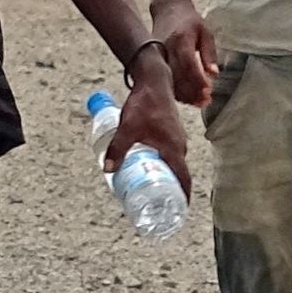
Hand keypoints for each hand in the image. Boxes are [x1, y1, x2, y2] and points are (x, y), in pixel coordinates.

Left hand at [108, 63, 192, 197]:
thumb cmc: (143, 104)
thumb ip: (118, 149)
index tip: (179, 210)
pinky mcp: (172, 132)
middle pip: (179, 174)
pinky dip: (165, 164)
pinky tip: (151, 167)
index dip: (183, 196)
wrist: (154, 82)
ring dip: (167, 177)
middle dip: (171, 191)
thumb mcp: (127, 128)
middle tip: (158, 205)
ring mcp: (178, 138)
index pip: (183, 178)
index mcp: (174, 148)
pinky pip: (172, 154)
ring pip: (175, 163)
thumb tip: (108, 170)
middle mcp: (180, 145)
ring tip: (153, 190)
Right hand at [152, 0, 219, 108]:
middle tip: (206, 101)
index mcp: (181, 40)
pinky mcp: (154, 60)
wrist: (167, 9)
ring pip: (169, 81)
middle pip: (178, 77)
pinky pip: (163, 79)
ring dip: (184, 94)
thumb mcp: (205, 33)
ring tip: (198, 102)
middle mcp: (167, 49)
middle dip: (192, 92)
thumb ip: (209, 54)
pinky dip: (175, 90)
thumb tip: (214, 74)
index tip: (209, 92)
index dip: (199, 81)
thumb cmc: (189, 20)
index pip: (189, 65)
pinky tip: (186, 96)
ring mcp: (158, 55)